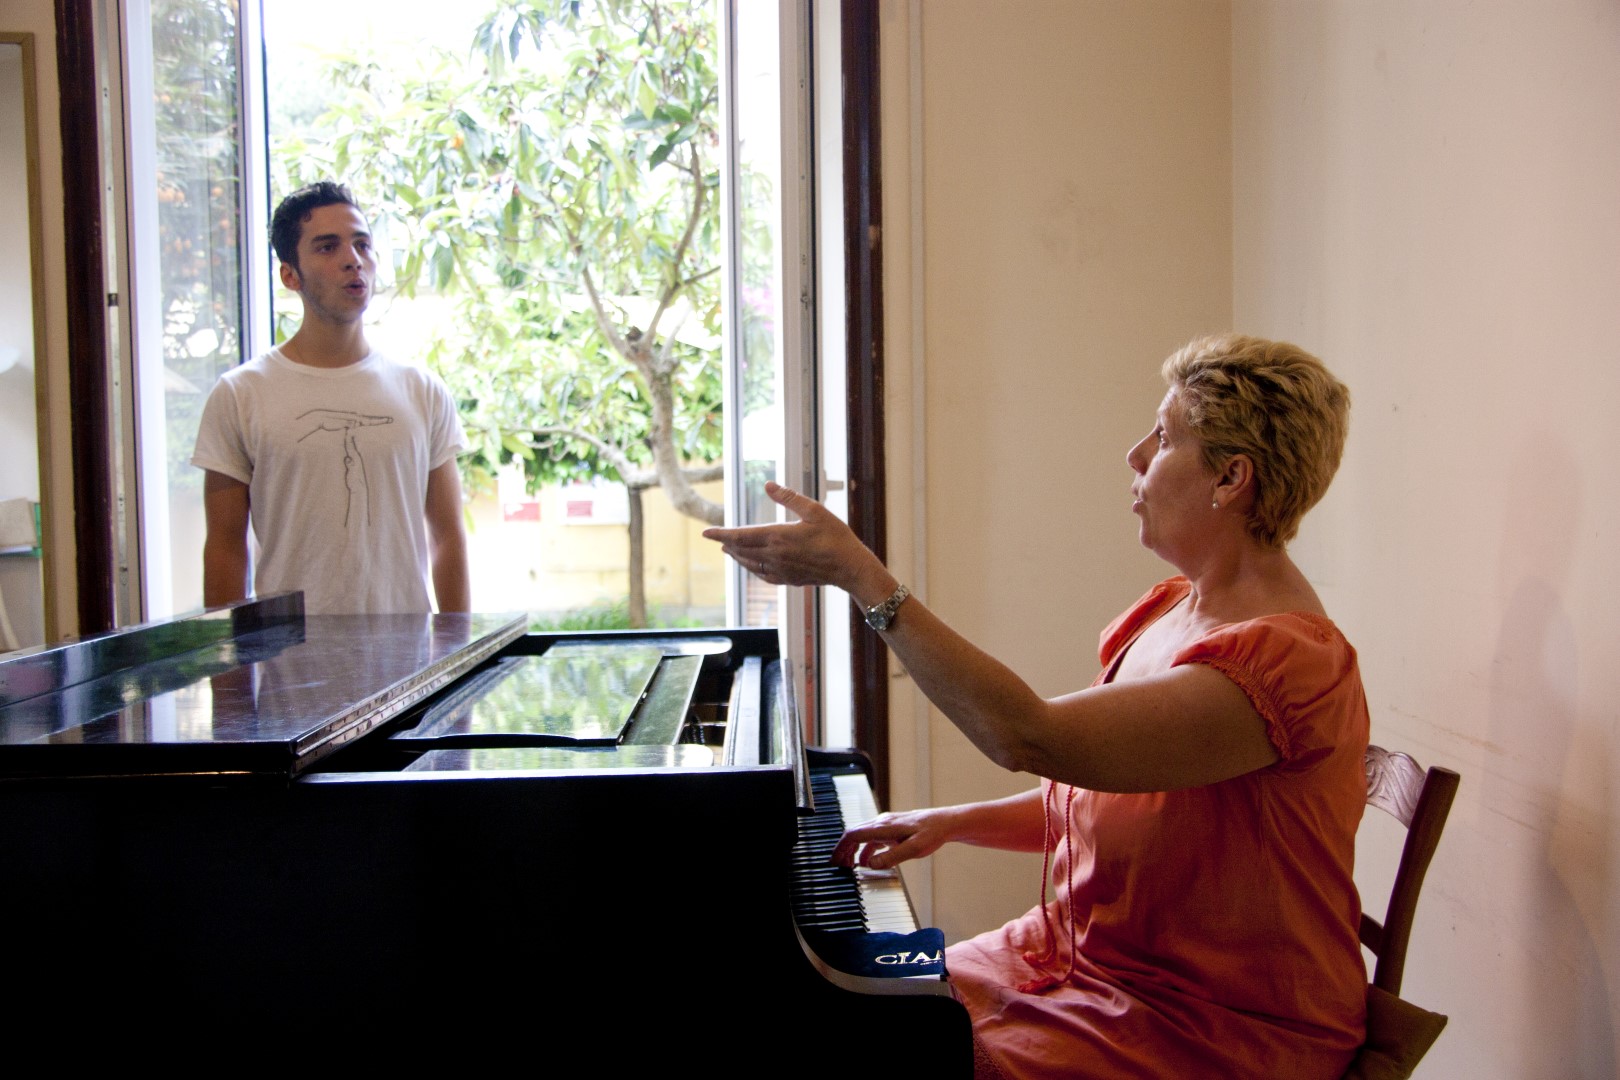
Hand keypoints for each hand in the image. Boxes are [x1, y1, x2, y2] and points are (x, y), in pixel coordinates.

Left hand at [702, 481, 889, 600]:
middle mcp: (774, 555)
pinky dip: (751, 568)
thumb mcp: (814, 510)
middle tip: (715, 538)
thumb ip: (789, 498)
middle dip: (726, 543)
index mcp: (778, 536)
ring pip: (749, 563)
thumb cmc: (835, 537)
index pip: (741, 535)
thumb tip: (768, 484)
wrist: (849, 567)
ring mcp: (780, 570)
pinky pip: (762, 574)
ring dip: (737, 556)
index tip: (706, 532)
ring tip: (728, 550)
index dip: (721, 533)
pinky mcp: (788, 579)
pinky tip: (751, 565)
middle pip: (741, 550)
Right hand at [830, 807, 956, 870]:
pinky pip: (872, 838)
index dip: (841, 848)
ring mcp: (886, 825)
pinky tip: (867, 861)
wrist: (945, 823)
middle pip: (853, 834)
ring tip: (848, 866)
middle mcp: (881, 823)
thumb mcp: (913, 849)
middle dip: (843, 850)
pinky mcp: (892, 829)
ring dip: (852, 850)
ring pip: (861, 836)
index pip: (853, 835)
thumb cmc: (932, 833)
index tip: (834, 862)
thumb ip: (891, 857)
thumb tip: (870, 864)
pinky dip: (864, 849)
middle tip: (837, 867)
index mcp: (883, 827)